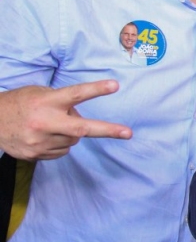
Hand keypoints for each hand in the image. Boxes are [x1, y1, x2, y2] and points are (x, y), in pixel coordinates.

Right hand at [0, 80, 131, 159]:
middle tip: (128, 133)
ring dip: (71, 132)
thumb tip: (81, 115)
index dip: (96, 90)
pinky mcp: (36, 155)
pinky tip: (46, 136)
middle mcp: (44, 122)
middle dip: (107, 130)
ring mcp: (40, 141)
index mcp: (46, 102)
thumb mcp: (40, 94)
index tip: (114, 86)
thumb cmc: (21, 103)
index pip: (75, 94)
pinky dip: (61, 143)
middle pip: (81, 128)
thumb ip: (63, 102)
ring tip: (53, 124)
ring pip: (73, 140)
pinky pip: (62, 151)